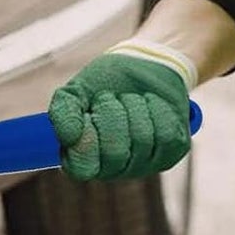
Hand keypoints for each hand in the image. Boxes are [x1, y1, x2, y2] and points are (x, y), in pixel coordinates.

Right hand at [49, 42, 192, 181]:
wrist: (144, 66)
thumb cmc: (105, 83)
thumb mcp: (76, 91)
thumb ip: (63, 112)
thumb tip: (69, 138)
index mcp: (83, 159)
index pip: (81, 168)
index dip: (86, 140)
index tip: (88, 114)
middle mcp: (113, 168)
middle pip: (115, 152)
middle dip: (113, 114)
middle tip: (112, 98)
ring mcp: (143, 164)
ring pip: (142, 140)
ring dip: (136, 108)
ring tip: (132, 100)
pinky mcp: (171, 153)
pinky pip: (166, 135)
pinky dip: (158, 111)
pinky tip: (151, 105)